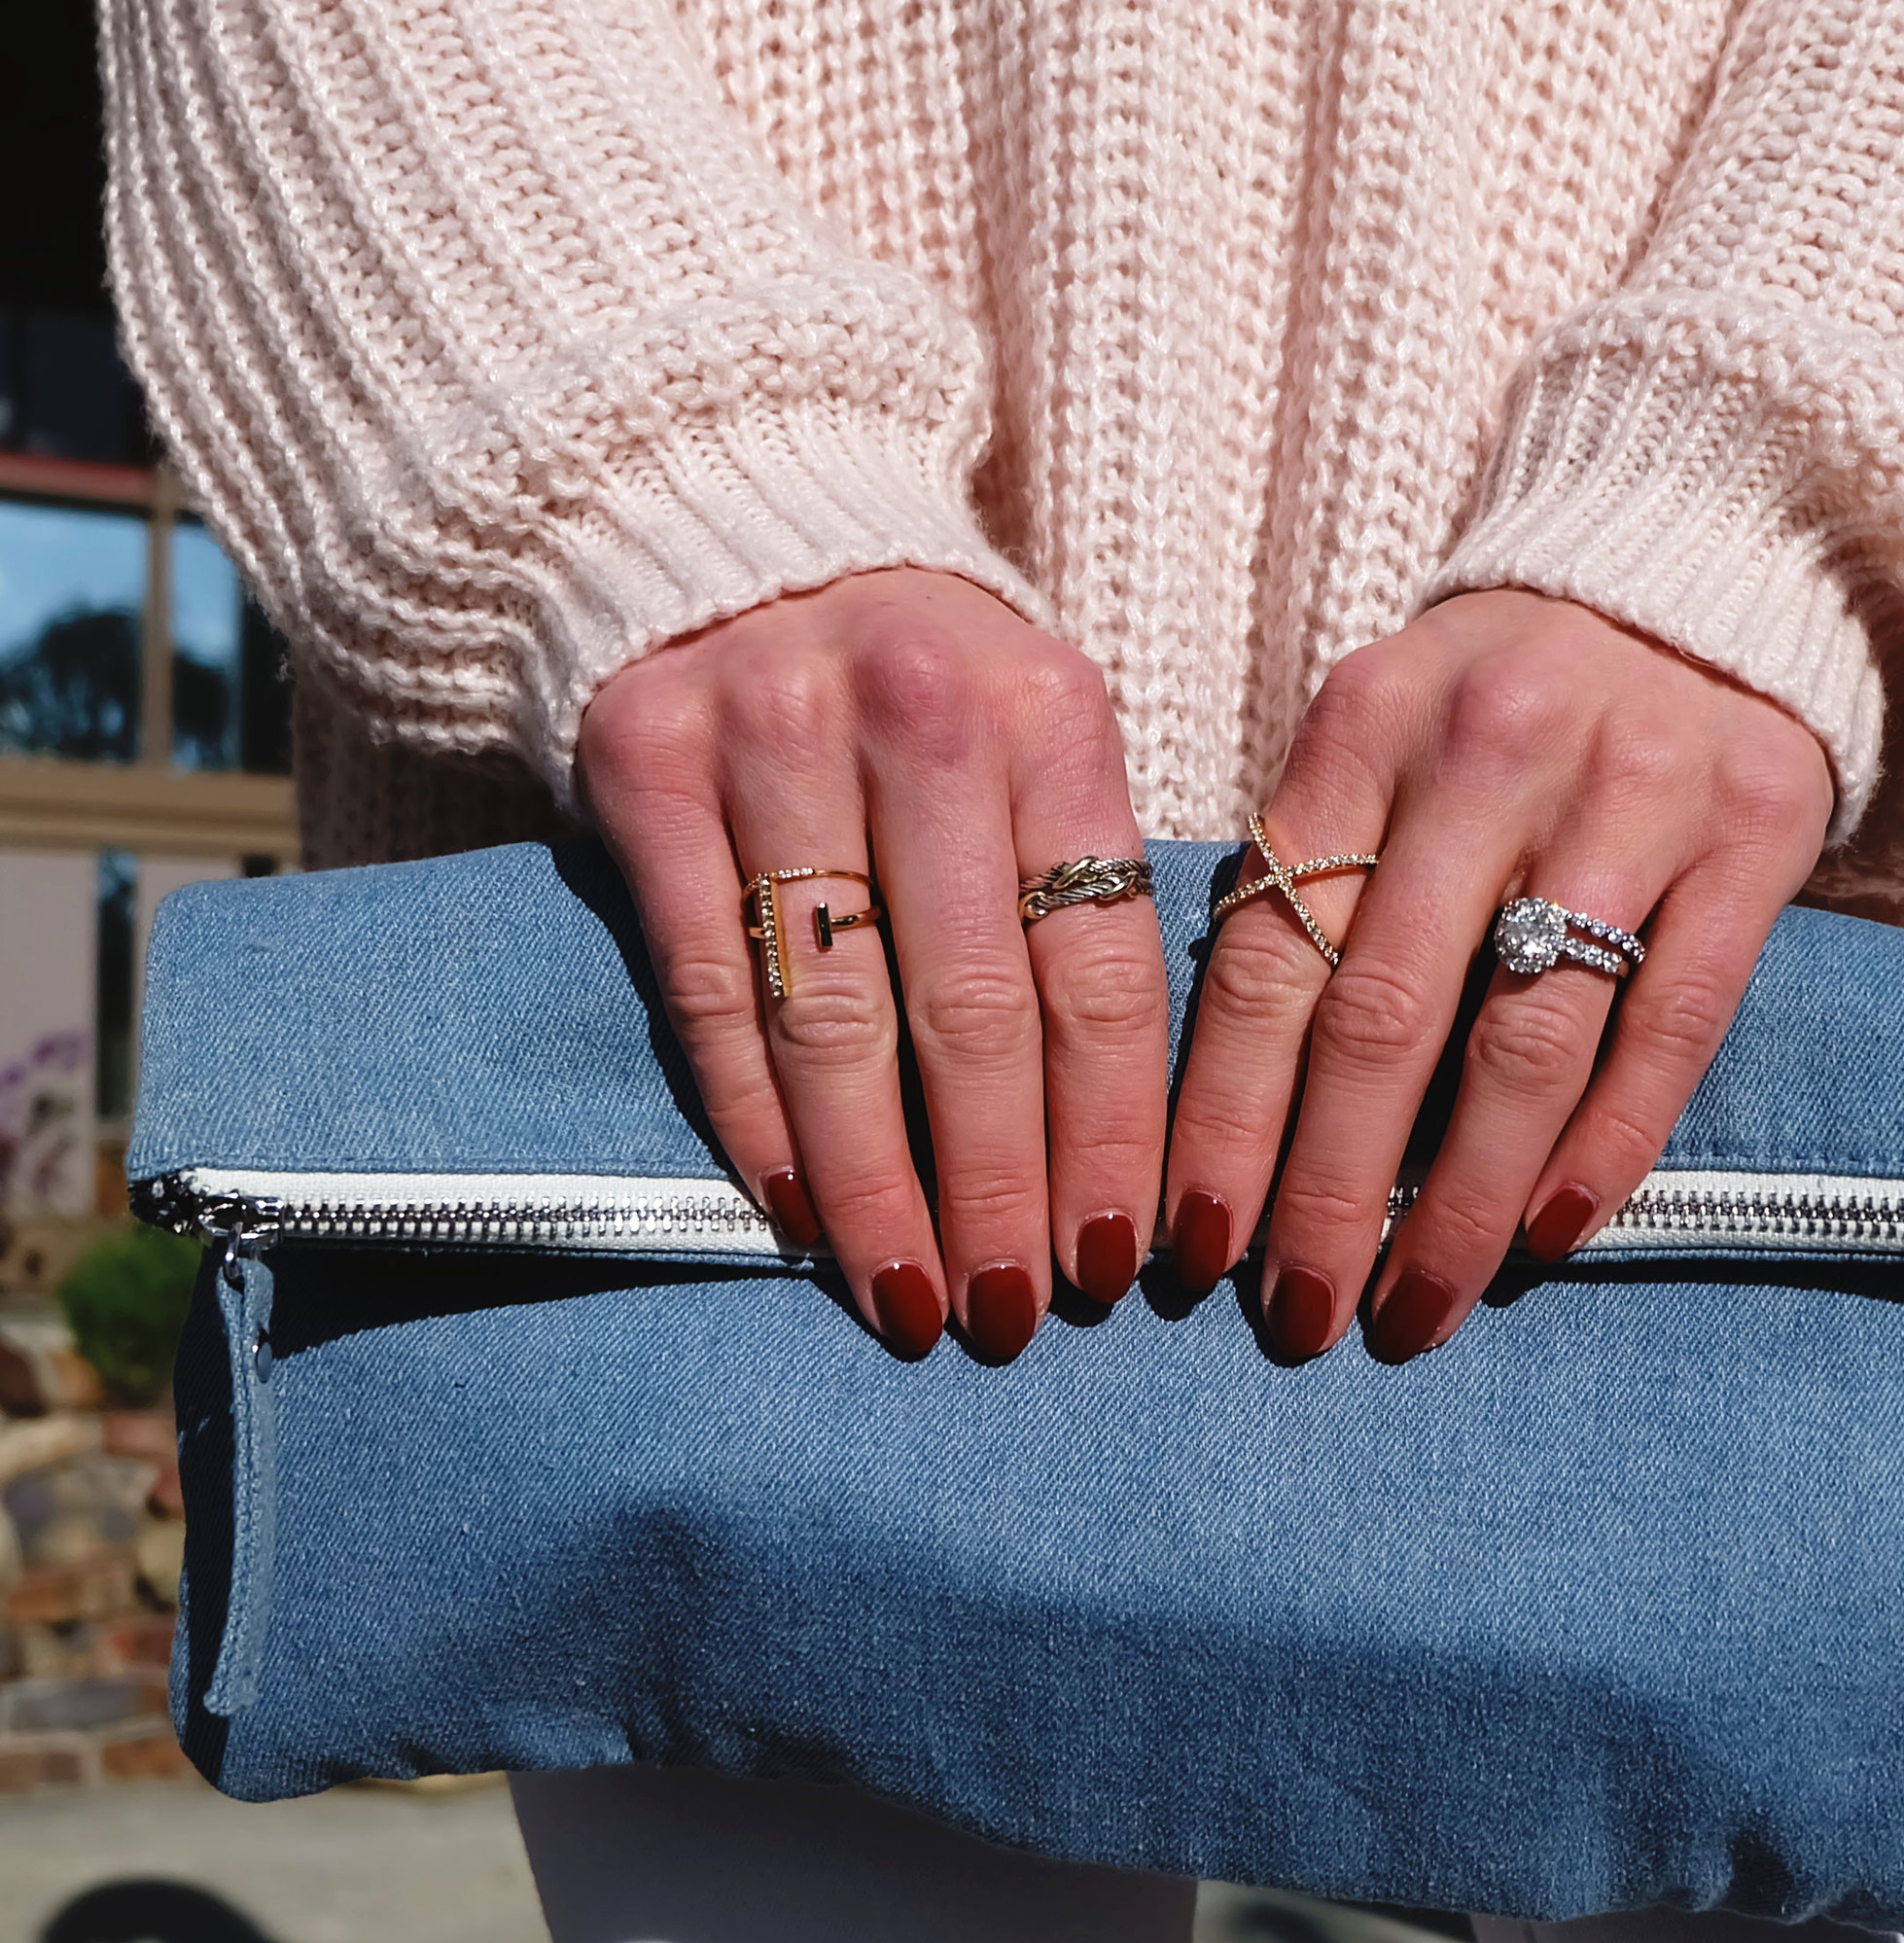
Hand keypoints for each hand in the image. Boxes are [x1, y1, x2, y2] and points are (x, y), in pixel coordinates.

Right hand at [578, 571, 1165, 1361]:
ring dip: (874, 1186)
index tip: (1112, 1264)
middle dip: (999, 1189)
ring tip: (908, 1297)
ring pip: (835, 1017)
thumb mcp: (1040, 754)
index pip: (1097, 970)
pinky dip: (752, 1116)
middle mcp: (919, 711)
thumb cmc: (925, 699)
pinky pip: (706, 988)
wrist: (738, 540)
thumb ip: (1080, 907)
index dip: (1108, 1136)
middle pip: (973, 1010)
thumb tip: (1136, 1156)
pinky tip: (795, 1213)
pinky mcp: (643, 762)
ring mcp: (770, 730)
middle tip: (1010, 1317)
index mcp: (1054, 717)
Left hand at [1164, 590, 1832, 1360]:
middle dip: (1331, 1193)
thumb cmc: (1497, 708)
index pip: (1266, 958)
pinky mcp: (1753, 835)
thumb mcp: (1378, 742)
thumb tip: (1219, 1108)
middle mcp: (1491, 749)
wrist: (1701, 580)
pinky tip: (1547, 1239)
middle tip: (1300, 1320)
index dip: (1224, 1118)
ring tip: (1416, 1308)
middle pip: (1386, 1019)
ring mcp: (1632, 789)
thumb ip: (1308, 880)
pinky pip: (1668, 1030)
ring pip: (1526, 1044)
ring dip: (1463, 1205)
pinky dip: (1604, 1149)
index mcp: (1363, 726)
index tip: (1196, 1242)